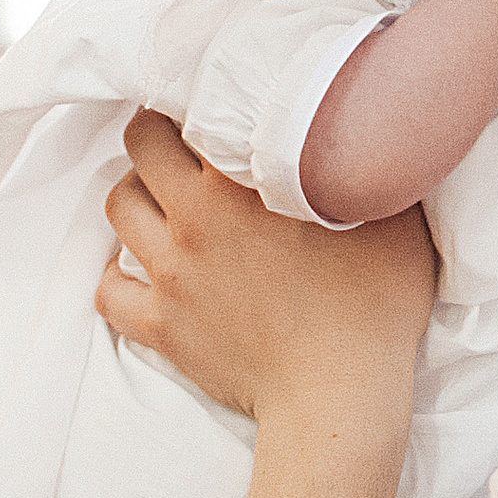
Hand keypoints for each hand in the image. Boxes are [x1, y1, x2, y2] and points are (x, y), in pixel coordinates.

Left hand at [98, 111, 435, 423]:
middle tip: (183, 144)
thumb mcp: (390, 212)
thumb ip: (365, 159)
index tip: (221, 107)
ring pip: (118, 208)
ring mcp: (170, 272)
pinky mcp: (160, 324)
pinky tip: (142, 268)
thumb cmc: (377, 303)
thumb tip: (366, 121)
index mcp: (242, 179)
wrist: (339, 395)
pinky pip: (107, 289)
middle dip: (156, 135)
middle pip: (139, 144)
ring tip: (164, 199)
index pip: (195, 109)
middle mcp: (194, 217)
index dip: (204, 101)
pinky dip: (116, 274)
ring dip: (136, 193)